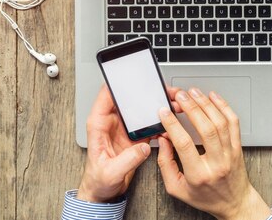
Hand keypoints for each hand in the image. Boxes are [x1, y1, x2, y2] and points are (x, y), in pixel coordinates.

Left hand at [77, 84, 180, 202]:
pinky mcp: (135, 135)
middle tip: (164, 90)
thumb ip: (127, 160)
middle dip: (147, 92)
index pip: (106, 96)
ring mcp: (125, 128)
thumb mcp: (110, 172)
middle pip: (129, 98)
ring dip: (157, 104)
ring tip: (173, 102)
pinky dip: (161, 120)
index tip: (135, 78)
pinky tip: (171, 120)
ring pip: (141, 108)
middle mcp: (112, 122)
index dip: (120, 84)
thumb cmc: (98, 181)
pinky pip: (149, 122)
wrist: (104, 192)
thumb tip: (144, 147)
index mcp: (99, 125)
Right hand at [157, 89, 271, 219]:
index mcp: (199, 174)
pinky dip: (224, 106)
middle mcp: (217, 162)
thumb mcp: (177, 188)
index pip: (184, 144)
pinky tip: (213, 97)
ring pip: (220, 122)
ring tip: (193, 92)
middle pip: (205, 128)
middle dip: (191, 108)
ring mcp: (230, 153)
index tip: (164, 112)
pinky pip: (233, 122)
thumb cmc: (206, 197)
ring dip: (206, 103)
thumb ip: (166, 163)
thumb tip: (162, 140)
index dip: (173, 124)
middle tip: (180, 96)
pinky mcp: (238, 146)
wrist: (234, 202)